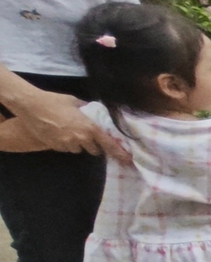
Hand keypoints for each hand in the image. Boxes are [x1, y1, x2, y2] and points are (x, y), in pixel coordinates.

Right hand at [3, 87, 130, 161]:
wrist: (31, 105)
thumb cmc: (54, 101)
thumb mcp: (75, 102)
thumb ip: (87, 109)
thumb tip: (94, 111)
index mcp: (89, 127)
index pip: (108, 144)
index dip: (119, 153)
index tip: (128, 160)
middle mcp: (80, 138)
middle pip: (94, 150)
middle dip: (94, 145)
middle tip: (88, 136)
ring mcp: (67, 144)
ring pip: (79, 150)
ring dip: (78, 144)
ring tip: (69, 131)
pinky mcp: (55, 147)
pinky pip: (65, 148)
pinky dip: (66, 144)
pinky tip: (59, 133)